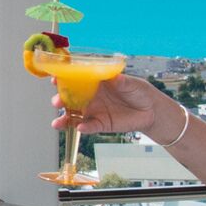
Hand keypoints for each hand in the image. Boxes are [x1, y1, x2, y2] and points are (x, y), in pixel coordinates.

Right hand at [53, 74, 173, 142]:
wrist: (151, 111)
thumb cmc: (140, 92)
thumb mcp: (131, 83)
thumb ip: (121, 81)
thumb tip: (113, 77)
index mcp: (95, 83)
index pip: (75, 80)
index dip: (63, 79)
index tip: (54, 80)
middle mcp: (91, 97)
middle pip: (70, 98)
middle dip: (60, 100)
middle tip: (57, 102)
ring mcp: (94, 111)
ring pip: (74, 116)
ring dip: (64, 119)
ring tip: (57, 123)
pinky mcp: (101, 124)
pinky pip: (89, 126)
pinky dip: (83, 128)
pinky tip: (80, 128)